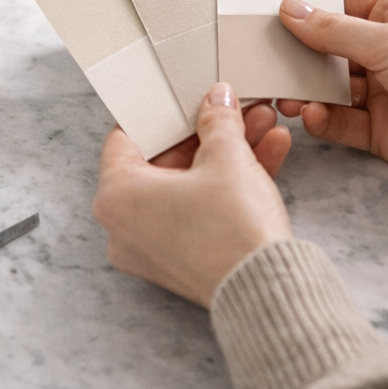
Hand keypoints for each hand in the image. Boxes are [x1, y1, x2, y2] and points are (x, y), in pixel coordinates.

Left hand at [93, 84, 293, 307]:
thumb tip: (216, 100)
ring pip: (191, 184)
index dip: (162, 112)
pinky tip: (270, 152)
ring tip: (263, 124)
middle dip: (210, 131)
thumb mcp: (227, 157)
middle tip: (235, 109)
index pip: (128, 138)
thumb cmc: (232, 228)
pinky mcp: (184, 260)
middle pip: (166, 160)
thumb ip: (218, 121)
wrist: (268, 291)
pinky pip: (201, 210)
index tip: (184, 97)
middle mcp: (125, 226)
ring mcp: (154, 247)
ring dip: (229, 153)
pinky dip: (230, 185)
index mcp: (117, 196)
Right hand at [277, 0, 387, 194]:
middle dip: (295, 53)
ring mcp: (380, 92)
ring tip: (283, 94)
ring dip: (303, 89)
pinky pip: (339, 122)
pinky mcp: (377, 130)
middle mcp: (384, 52)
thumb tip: (289, 7)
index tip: (265, 7)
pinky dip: (322, 120)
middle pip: (326, 47)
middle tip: (261, 57)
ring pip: (327, 87)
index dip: (305, 3)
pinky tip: (312, 116)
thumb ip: (335, 30)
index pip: (339, 2)